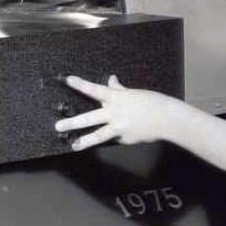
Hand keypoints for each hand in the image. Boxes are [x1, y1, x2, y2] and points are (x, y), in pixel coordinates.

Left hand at [54, 75, 180, 150]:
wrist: (166, 118)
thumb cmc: (151, 101)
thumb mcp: (133, 92)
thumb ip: (118, 88)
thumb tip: (111, 79)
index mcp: (116, 98)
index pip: (94, 89)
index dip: (80, 84)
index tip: (67, 80)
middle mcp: (114, 113)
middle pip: (89, 118)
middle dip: (72, 122)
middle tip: (58, 126)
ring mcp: (119, 128)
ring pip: (98, 135)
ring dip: (84, 141)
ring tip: (73, 145)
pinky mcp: (125, 139)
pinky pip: (116, 137)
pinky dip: (117, 135)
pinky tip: (125, 132)